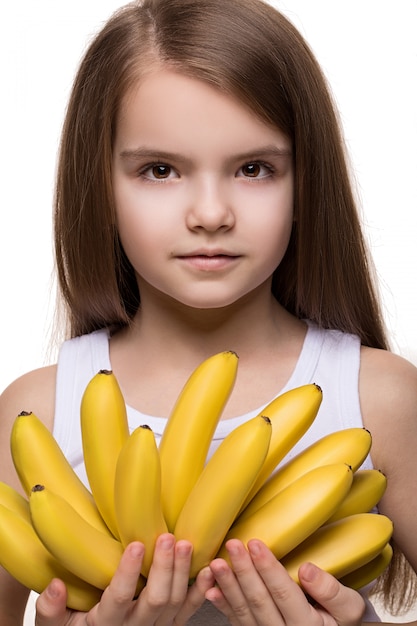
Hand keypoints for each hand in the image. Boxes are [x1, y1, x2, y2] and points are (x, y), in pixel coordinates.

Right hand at [35, 534, 214, 625]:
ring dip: (182, 573)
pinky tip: (209, 569)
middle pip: (155, 600)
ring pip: (174, 604)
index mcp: (105, 625)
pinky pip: (188, 612)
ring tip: (185, 543)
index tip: (137, 545)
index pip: (119, 599)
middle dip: (164, 567)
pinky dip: (200, 591)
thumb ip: (49, 610)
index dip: (129, 573)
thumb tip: (55, 587)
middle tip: (167, 537)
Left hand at [207, 539, 364, 625]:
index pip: (283, 593)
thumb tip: (308, 569)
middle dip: (244, 571)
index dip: (268, 568)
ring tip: (217, 563)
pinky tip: (212, 590)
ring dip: (228, 586)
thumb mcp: (349, 608)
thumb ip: (331, 591)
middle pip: (259, 601)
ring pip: (244, 612)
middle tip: (232, 545)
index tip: (255, 543)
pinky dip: (223, 606)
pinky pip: (237, 622)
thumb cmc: (341, 620)